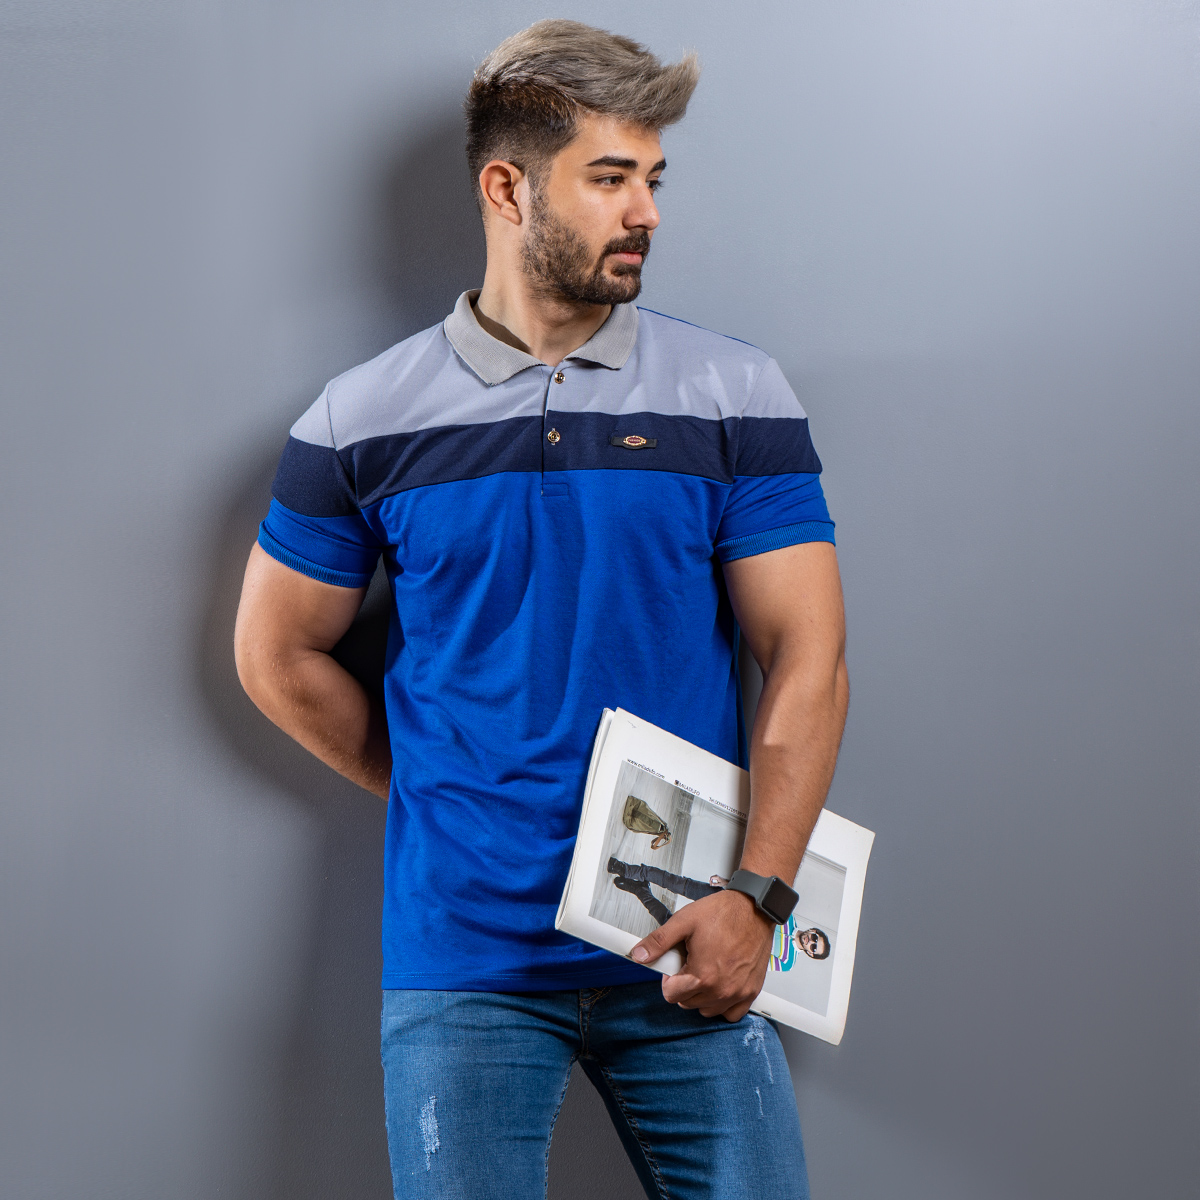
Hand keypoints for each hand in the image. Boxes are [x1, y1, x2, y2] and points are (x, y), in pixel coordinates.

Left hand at [629, 889, 773, 1021]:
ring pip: (706, 1009)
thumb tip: (639, 954)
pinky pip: (731, 1014)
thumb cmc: (725, 913)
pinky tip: (720, 985)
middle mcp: (721, 989)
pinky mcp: (751, 991)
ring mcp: (737, 993)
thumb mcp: (684, 921)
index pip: (671, 995)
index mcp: (702, 975)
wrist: (754, 908)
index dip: (668, 977)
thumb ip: (659, 941)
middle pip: (687, 1003)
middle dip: (684, 985)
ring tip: (705, 970)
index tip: (675, 966)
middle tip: (691, 962)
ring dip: (701, 995)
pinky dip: (723, 1004)